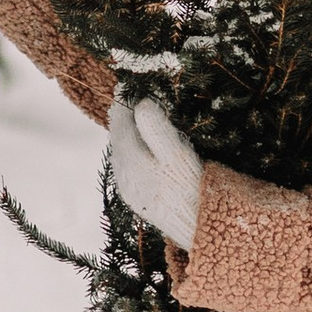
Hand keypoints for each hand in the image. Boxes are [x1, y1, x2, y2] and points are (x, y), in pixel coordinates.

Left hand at [107, 91, 202, 251]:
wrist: (194, 227)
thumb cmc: (188, 188)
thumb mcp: (175, 155)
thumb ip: (156, 129)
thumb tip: (141, 103)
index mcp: (128, 159)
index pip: (120, 121)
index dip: (123, 101)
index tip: (127, 84)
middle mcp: (122, 174)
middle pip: (117, 136)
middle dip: (122, 116)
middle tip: (130, 97)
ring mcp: (127, 188)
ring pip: (120, 152)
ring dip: (126, 133)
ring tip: (134, 117)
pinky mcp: (136, 198)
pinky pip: (127, 166)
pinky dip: (131, 150)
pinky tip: (142, 147)